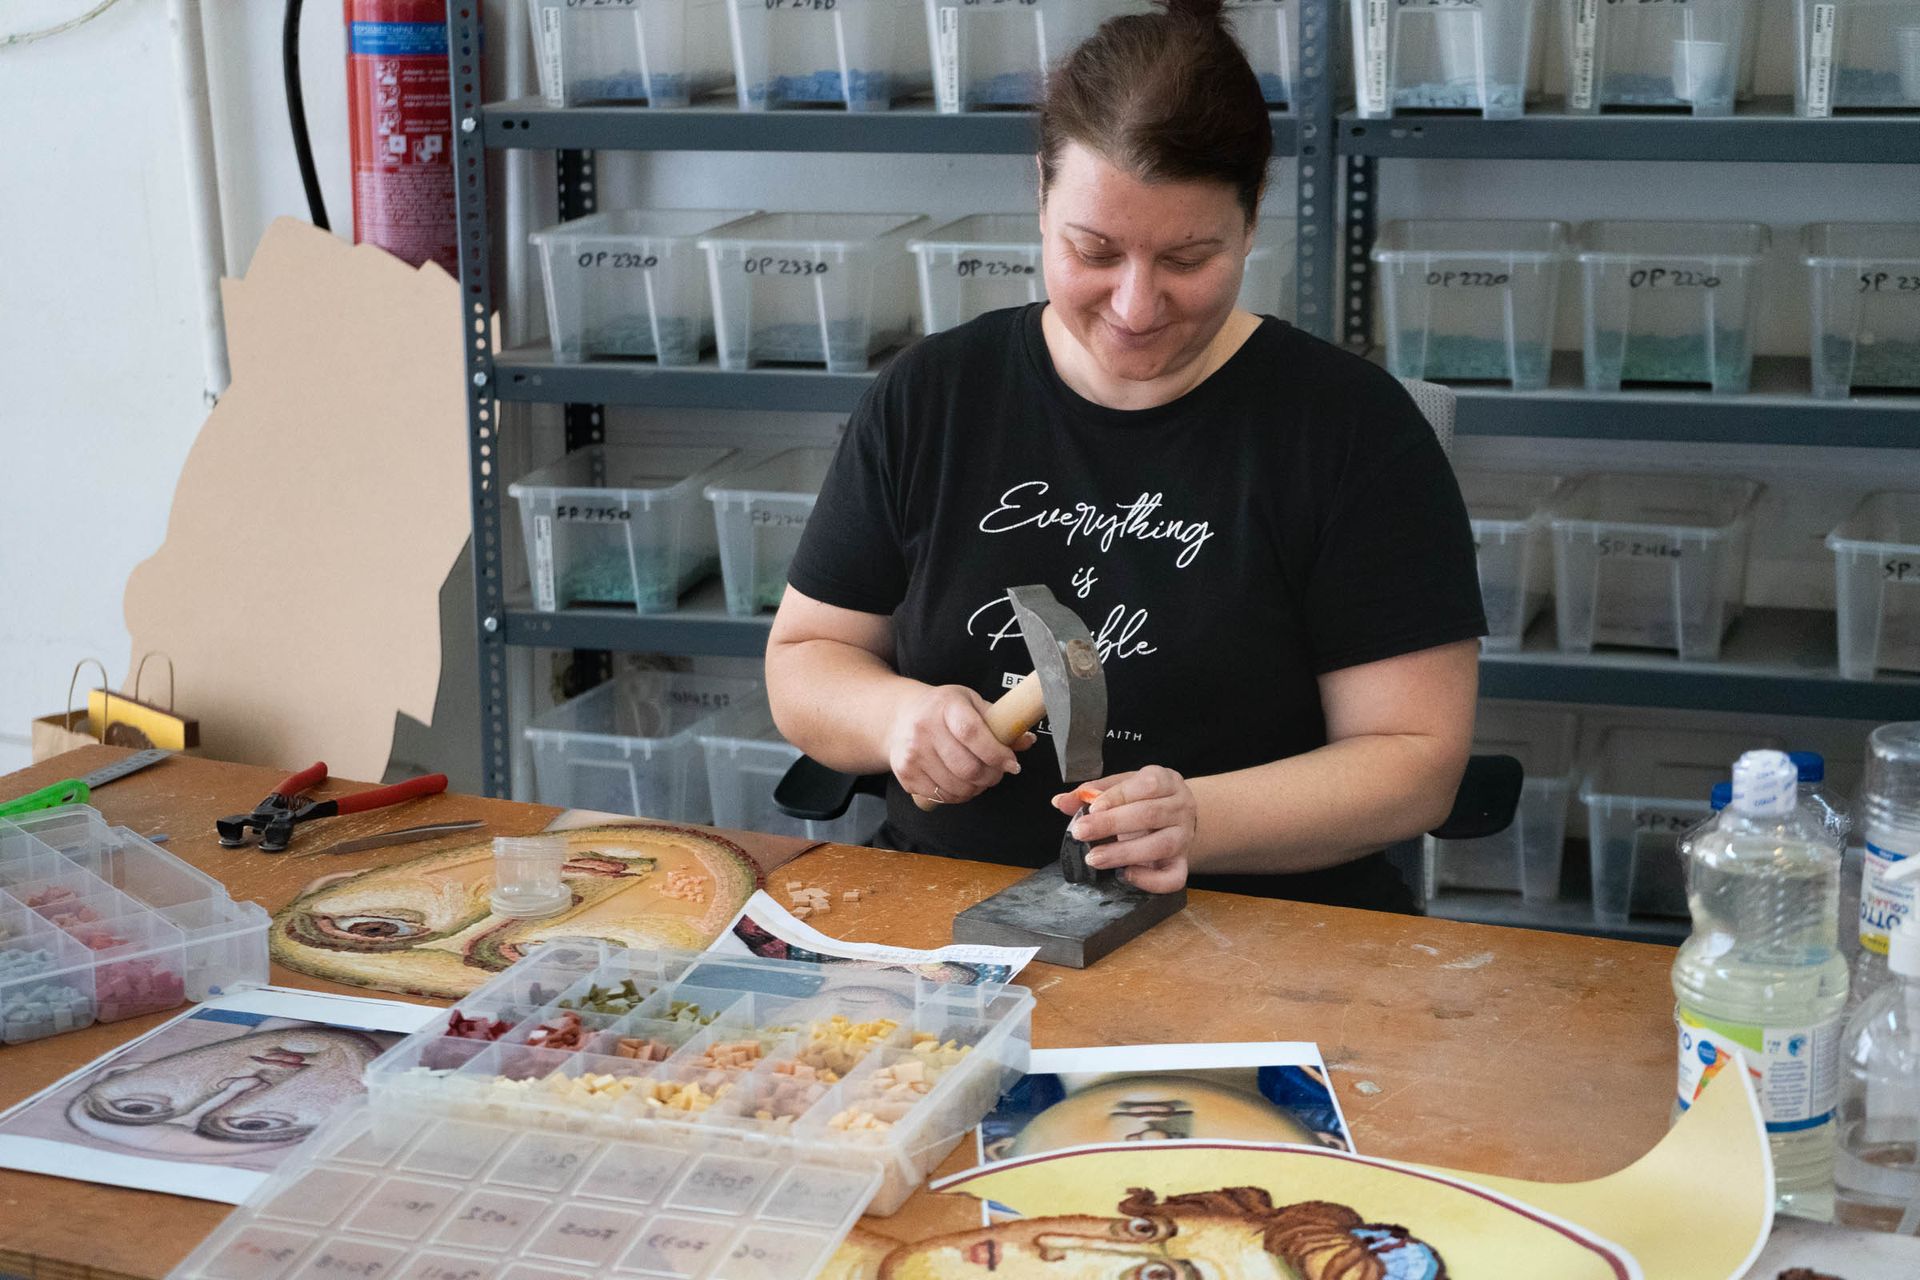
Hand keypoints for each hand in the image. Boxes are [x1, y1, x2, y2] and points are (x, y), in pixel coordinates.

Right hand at [888, 684, 1032, 804]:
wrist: (901, 717)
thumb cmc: (942, 709)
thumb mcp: (971, 704)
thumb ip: (999, 722)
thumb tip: (1027, 741)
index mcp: (946, 706)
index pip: (973, 733)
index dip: (997, 753)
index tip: (1011, 763)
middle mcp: (924, 728)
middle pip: (967, 767)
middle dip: (992, 776)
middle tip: (997, 772)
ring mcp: (912, 753)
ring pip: (957, 787)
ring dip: (977, 788)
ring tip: (979, 778)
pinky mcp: (906, 774)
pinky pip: (941, 796)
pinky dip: (958, 796)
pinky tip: (961, 783)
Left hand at [1051, 766, 1195, 893]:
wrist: (1176, 816)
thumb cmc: (1144, 798)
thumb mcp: (1121, 786)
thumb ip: (1091, 792)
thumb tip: (1060, 801)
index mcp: (1166, 781)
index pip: (1146, 785)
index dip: (1117, 797)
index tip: (1092, 808)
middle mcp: (1180, 808)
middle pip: (1150, 814)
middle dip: (1111, 824)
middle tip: (1081, 833)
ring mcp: (1184, 837)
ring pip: (1162, 845)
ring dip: (1124, 853)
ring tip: (1095, 858)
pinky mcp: (1182, 863)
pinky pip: (1174, 877)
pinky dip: (1150, 881)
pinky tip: (1126, 875)